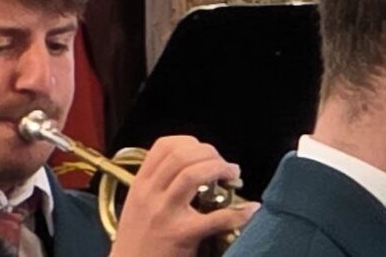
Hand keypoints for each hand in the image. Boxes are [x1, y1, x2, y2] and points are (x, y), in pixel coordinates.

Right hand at [105, 135, 250, 256]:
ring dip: (219, 168)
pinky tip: (249, 210)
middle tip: (225, 164)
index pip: (164, 146)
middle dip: (210, 153)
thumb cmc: (136, 243)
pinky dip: (236, 213)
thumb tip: (190, 170)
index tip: (205, 152)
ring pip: (192, 174)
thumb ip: (156, 187)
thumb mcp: (137, 207)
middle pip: (182, 156)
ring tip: (232, 174)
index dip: (190, 142)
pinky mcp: (180, 236)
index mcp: (140, 185)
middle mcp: (150, 194)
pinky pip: (214, 218)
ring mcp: (164, 214)